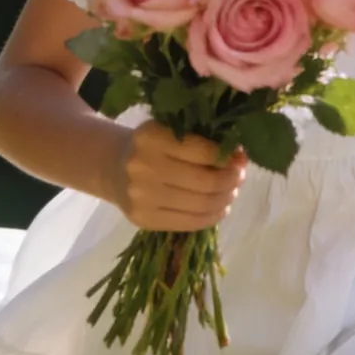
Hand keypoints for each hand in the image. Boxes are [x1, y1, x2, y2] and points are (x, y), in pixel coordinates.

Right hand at [113, 121, 246, 232]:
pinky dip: (211, 217)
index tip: (239, 157)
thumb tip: (241, 157)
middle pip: (205, 182)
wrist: (113, 167)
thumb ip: (203, 141)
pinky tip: (219, 208)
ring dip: (224, 199)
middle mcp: (144, 167)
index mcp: (152, 136)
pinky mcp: (144, 220)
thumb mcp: (170, 131)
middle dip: (230, 181)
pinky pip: (189, 223)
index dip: (228, 158)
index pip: (203, 152)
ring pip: (201, 205)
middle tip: (239, 177)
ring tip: (230, 192)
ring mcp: (142, 197)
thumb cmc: (152, 146)